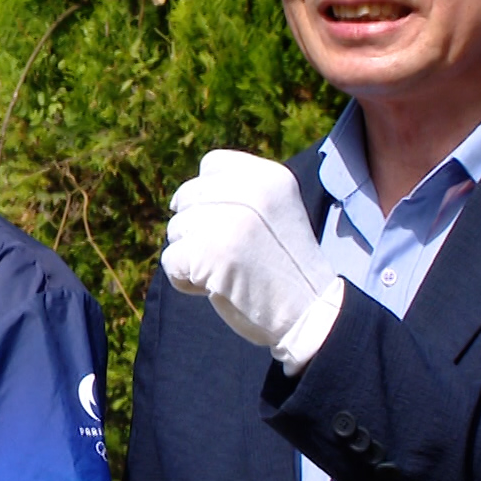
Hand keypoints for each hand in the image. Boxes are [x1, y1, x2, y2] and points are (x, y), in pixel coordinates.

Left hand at [161, 150, 342, 372]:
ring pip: (176, 229)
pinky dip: (185, 280)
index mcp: (268, 176)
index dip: (209, 197)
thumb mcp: (273, 212)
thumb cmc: (284, 267)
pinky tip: (216, 287)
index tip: (233, 226)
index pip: (211, 165)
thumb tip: (180, 199)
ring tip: (231, 271)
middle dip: (199, 229)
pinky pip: (171, 260)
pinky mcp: (208, 252)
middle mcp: (248, 191)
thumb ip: (237, 193)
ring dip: (193, 256)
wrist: (309, 315)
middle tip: (236, 256)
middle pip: (188, 198)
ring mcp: (227, 220)